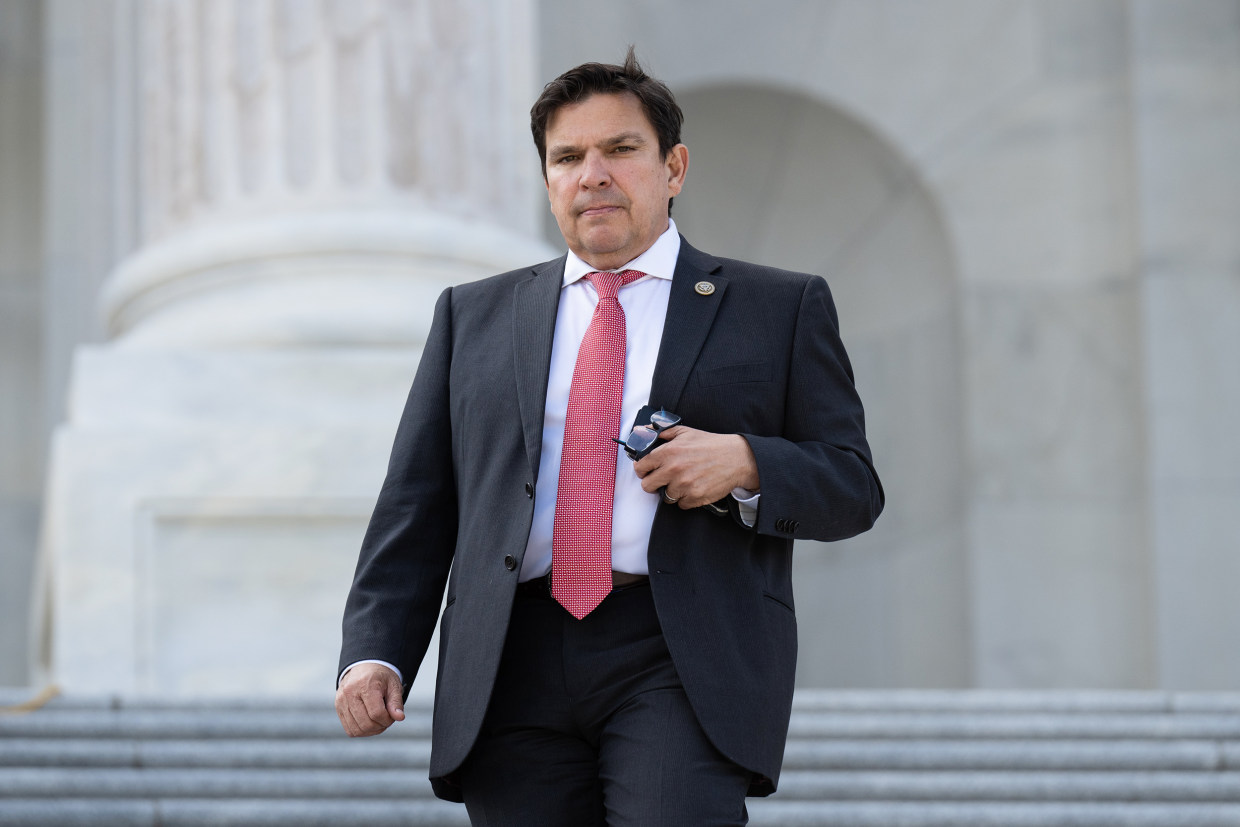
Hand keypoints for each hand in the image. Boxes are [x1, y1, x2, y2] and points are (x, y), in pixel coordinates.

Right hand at [335, 662, 405, 736]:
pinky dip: (362, 731)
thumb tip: (399, 717)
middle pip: (366, 723)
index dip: (388, 719)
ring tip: (379, 721)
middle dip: (380, 726)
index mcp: (364, 684)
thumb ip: (396, 702)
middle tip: (387, 719)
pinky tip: (369, 723)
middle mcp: (349, 693)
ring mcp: (341, 701)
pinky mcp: (338, 708)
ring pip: (357, 730)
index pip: (376, 713)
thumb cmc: (380, 677)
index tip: (393, 715)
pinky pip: (350, 730)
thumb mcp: (393, 685)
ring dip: (371, 731)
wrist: (364, 667)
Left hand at [632, 426, 758, 508]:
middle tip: (663, 479)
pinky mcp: (695, 497)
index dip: (642, 470)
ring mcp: (684, 485)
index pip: (641, 467)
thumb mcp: (685, 432)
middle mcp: (673, 470)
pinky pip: (681, 504)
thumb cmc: (711, 444)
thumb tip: (640, 431)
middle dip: (653, 483)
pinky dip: (686, 499)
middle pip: (648, 486)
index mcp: (668, 452)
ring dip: (672, 491)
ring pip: (666, 497)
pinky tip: (693, 487)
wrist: (736, 458)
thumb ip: (661, 432)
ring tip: (684, 481)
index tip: (647, 470)